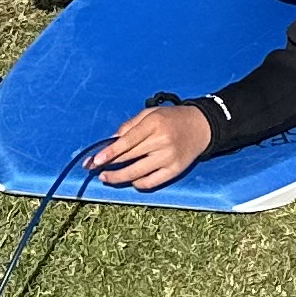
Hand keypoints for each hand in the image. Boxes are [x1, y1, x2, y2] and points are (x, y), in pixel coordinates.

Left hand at [86, 99, 215, 191]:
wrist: (201, 127)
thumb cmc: (172, 118)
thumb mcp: (151, 113)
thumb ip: (130, 125)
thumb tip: (111, 141)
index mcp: (154, 124)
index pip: (127, 141)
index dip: (110, 152)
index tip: (95, 160)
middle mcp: (161, 141)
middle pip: (129, 158)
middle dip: (108, 165)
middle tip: (94, 168)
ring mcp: (168, 158)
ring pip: (137, 173)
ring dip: (118, 178)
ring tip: (106, 177)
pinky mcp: (174, 171)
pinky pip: (150, 182)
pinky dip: (137, 183)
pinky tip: (130, 180)